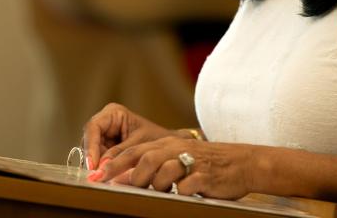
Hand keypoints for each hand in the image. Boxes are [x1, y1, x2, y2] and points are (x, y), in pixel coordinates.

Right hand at [81, 103, 174, 169]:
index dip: (90, 146)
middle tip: (99, 176)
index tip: (93, 165)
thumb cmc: (158, 140)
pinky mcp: (107, 148)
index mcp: (113, 113)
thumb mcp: (138, 146)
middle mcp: (106, 122)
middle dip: (93, 159)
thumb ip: (119, 154)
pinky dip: (103, 167)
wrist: (169, 147)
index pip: (93, 127)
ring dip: (98, 164)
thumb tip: (101, 166)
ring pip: (92, 151)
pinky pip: (99, 158)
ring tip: (106, 176)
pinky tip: (109, 174)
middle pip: (89, 141)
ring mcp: (105, 135)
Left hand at [88, 135, 257, 199]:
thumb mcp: (178, 157)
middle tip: (126, 189)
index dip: (114, 164)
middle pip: (146, 160)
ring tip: (161, 191)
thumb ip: (154, 164)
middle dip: (132, 177)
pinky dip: (180, 192)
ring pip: (164, 173)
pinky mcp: (205, 176)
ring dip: (157, 186)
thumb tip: (124, 179)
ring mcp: (191, 162)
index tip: (97, 177)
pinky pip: (186, 186)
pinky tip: (182, 193)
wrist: (239, 163)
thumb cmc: (205, 163)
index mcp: (167, 144)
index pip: (134, 152)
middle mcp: (176, 150)